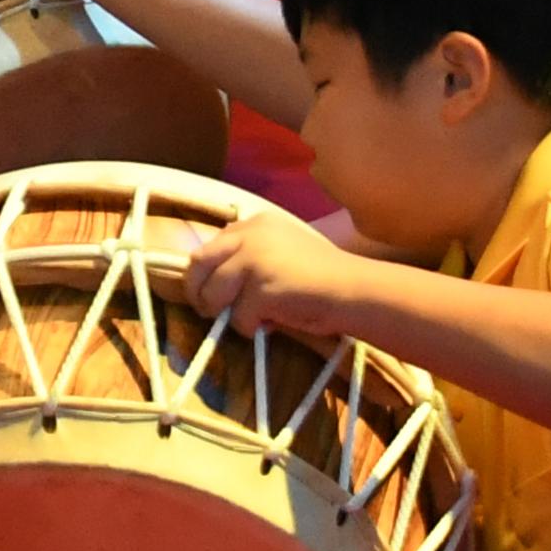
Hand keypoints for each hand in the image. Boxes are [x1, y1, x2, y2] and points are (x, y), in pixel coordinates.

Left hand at [184, 205, 360, 337]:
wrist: (352, 289)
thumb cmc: (322, 274)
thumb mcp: (282, 250)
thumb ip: (250, 254)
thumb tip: (214, 279)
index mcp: (253, 223)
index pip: (209, 246)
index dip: (204, 273)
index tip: (208, 291)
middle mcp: (248, 236)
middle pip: (198, 265)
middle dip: (199, 292)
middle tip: (209, 311)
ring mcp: (252, 262)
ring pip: (213, 295)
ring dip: (228, 314)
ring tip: (256, 318)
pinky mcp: (258, 289)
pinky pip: (238, 318)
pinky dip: (252, 327)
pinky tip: (274, 322)